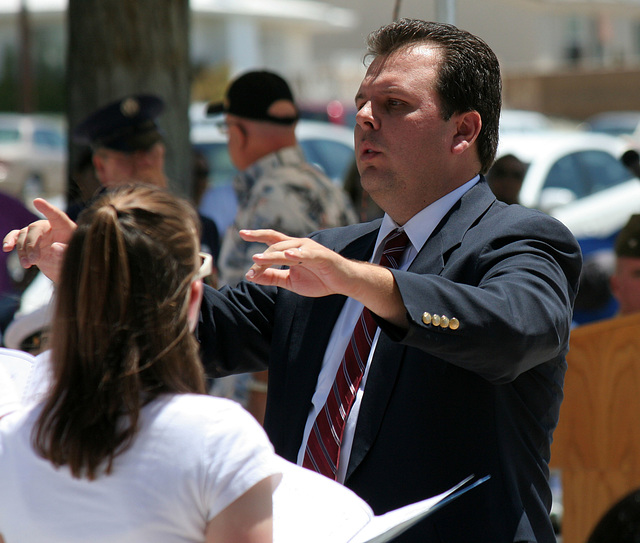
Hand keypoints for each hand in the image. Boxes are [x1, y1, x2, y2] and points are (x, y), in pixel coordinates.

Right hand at [2, 198, 76, 282]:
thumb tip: (54, 246)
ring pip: (24, 235)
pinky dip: (9, 241)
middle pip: (35, 228)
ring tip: (27, 264)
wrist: (62, 268)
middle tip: (33, 260)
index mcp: (65, 227)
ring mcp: (37, 233)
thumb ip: (65, 252)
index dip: (47, 208)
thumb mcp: (72, 257)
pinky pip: (15, 236)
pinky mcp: (27, 240)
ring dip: (22, 251)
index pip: (56, 215)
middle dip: (32, 245)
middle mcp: (49, 227)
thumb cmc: (71, 260)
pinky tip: (7, 248)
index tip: (37, 201)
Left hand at [240, 229, 359, 298]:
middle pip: (276, 245)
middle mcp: (299, 245)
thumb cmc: (319, 279)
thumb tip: (250, 275)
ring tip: (258, 259)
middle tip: (252, 267)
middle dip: (263, 256)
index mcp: (292, 249)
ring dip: (272, 255)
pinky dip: (298, 254)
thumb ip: (272, 277)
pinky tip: (288, 255)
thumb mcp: (290, 281)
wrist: (344, 282)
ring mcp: (310, 249)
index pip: (272, 239)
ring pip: (287, 249)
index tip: (241, 233)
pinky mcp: (322, 256)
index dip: (257, 235)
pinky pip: (308, 254)